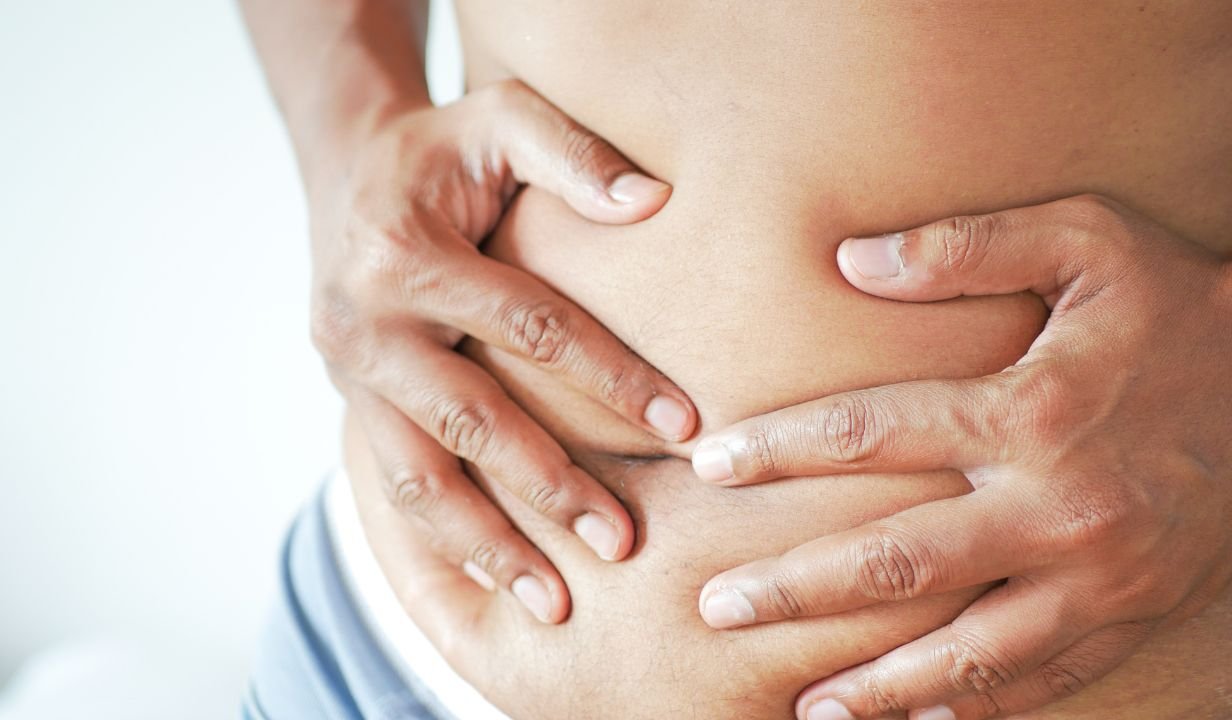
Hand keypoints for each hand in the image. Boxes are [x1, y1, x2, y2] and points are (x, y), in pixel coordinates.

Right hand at [311, 80, 697, 623]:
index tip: (683, 426)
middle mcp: (366, 324)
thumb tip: (652, 203)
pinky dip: (447, 538)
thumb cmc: (441, 150)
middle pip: (471, 422)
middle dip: (550, 487)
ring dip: (490, 543)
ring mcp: (349, 374)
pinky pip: (395, 485)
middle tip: (622, 541)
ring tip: (556, 600)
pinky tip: (498, 576)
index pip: (531, 328)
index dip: (611, 378)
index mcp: (405, 254)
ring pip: (418, 478)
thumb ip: (571, 152)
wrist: (343, 172)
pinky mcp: (350, 403)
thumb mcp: (499, 118)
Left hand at [691, 194, 1231, 718]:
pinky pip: (1045, 680)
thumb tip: (850, 260)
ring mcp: (1099, 576)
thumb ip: (967, 246)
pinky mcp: (1135, 614)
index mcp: (1030, 412)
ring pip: (969, 653)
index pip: (872, 434)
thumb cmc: (1181, 303)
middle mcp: (1057, 506)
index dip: (780, 450)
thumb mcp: (1087, 240)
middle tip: (718, 609)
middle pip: (898, 563)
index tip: (712, 466)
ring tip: (807, 706)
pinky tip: (920, 718)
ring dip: (879, 685)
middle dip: (796, 592)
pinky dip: (976, 707)